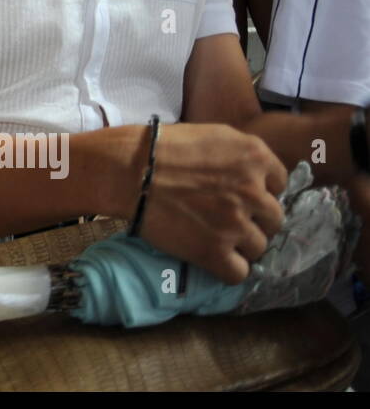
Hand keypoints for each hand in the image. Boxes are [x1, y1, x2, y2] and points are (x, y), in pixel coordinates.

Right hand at [135, 123, 286, 284]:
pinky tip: (214, 258)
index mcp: (255, 157)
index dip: (261, 190)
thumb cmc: (163, 147)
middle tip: (229, 217)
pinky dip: (229, 268)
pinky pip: (239, 273)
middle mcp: (253, 191)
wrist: (128, 169)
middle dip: (255, 219)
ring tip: (217, 238)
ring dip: (241, 245)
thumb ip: (243, 156)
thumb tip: (256, 176)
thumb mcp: (214, 135)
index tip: (242, 194)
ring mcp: (236, 224)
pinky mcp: (214, 251)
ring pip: (259, 247)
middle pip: (274, 219)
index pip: (280, 184)